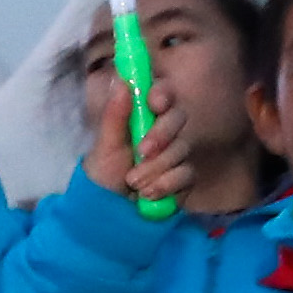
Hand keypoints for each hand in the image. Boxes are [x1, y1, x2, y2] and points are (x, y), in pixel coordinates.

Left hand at [83, 66, 197, 210]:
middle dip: (161, 135)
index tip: (155, 103)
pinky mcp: (186, 176)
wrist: (110, 211)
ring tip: (133, 182)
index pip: (161, 94)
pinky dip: (165, 184)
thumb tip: (122, 81)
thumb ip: (114, 115)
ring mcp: (177, 153)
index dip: (162, 94)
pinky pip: (187, 173)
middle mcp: (164, 131)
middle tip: (142, 152)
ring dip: (156, 167)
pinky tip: (148, 195)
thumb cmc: (105, 174)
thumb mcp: (105, 146)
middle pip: (178, 118)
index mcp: (143, 117)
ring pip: (182, 148)